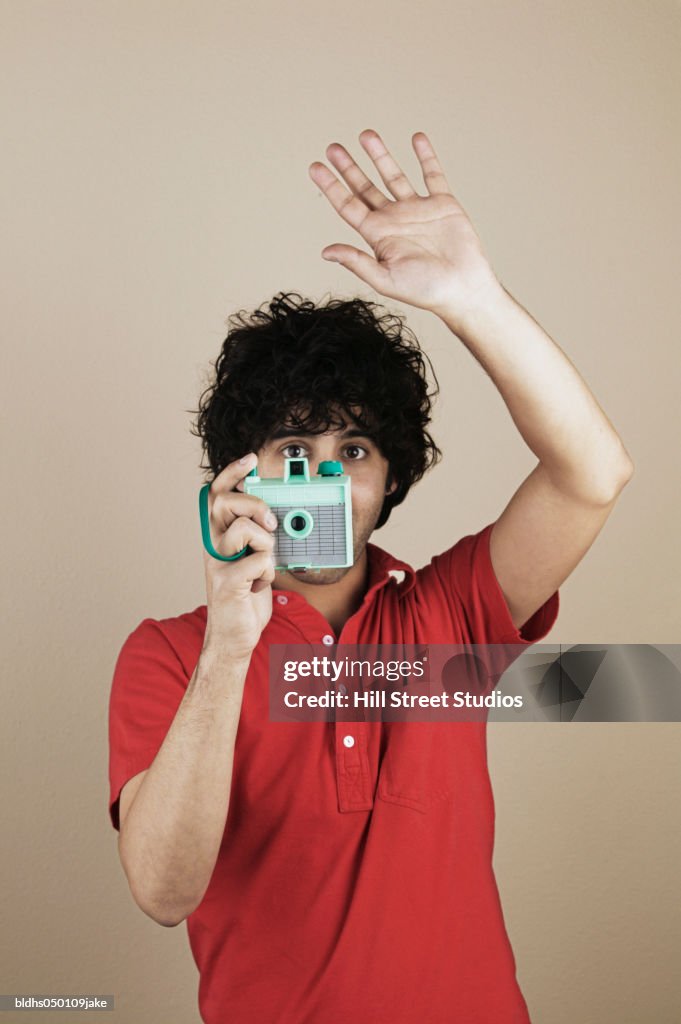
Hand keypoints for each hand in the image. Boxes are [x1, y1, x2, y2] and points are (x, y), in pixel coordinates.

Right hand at [201, 454, 277, 659]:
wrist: (235, 636)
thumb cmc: (245, 596)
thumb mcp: (253, 557)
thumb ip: (257, 535)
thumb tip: (274, 512)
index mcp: (216, 535)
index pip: (217, 494)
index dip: (232, 473)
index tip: (251, 459)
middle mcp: (211, 545)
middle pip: (226, 503)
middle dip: (254, 505)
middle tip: (270, 522)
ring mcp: (217, 564)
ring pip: (245, 529)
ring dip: (266, 544)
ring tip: (264, 563)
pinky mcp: (227, 583)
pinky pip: (258, 561)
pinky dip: (268, 572)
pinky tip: (260, 584)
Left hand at [309, 129, 501, 328]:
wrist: (463, 289)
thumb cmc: (425, 291)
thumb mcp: (385, 279)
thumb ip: (357, 262)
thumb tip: (326, 251)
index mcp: (378, 235)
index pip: (348, 205)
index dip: (331, 186)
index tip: (315, 167)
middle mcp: (394, 219)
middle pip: (365, 187)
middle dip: (349, 167)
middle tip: (332, 147)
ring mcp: (418, 209)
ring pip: (394, 176)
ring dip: (380, 155)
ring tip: (366, 134)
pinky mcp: (443, 204)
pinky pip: (432, 174)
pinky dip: (426, 156)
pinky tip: (416, 138)